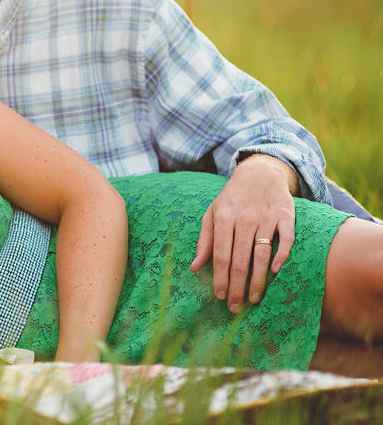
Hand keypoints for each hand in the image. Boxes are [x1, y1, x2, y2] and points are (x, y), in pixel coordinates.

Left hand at [190, 155, 296, 311]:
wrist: (260, 173)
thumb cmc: (232, 198)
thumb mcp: (212, 213)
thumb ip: (204, 241)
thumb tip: (194, 268)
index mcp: (223, 218)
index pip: (220, 255)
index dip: (219, 278)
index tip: (219, 297)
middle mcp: (244, 218)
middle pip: (239, 260)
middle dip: (236, 287)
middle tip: (235, 307)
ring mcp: (266, 217)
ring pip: (261, 254)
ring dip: (258, 280)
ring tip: (253, 299)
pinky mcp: (286, 216)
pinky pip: (286, 239)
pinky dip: (282, 255)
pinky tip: (276, 272)